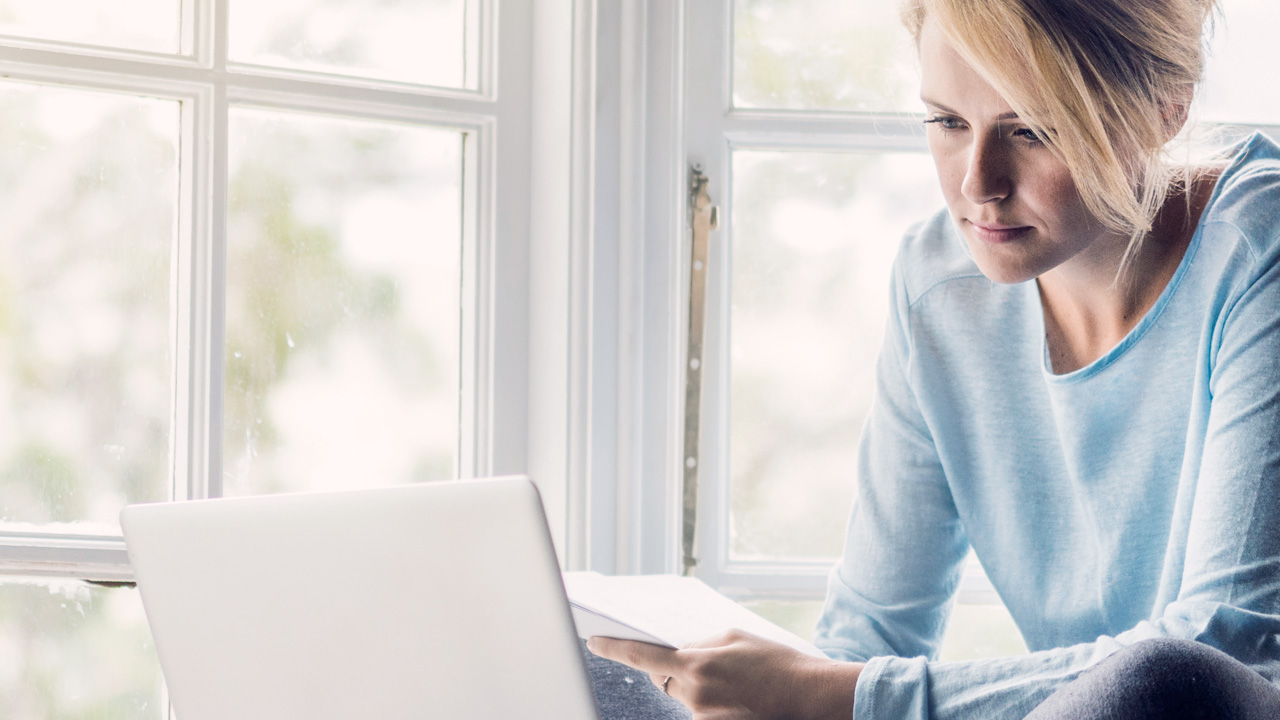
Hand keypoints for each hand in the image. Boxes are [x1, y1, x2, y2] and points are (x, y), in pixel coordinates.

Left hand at [586, 629, 862, 719]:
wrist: (811, 698)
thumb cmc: (777, 663)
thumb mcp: (736, 638)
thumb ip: (701, 643)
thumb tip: (681, 650)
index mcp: (697, 664)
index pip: (642, 655)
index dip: (614, 648)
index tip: (593, 640)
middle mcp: (695, 695)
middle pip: (664, 678)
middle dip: (675, 668)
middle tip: (704, 661)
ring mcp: (705, 718)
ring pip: (685, 697)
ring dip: (699, 686)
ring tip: (736, 682)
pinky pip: (701, 711)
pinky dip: (713, 701)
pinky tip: (738, 696)